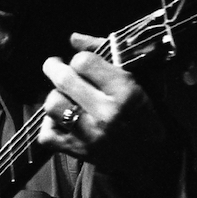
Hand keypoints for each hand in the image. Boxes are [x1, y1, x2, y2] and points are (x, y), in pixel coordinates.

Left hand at [37, 32, 166, 171]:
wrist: (150, 158)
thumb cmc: (143, 113)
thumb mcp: (136, 80)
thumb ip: (104, 54)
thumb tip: (72, 38)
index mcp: (125, 91)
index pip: (83, 62)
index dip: (79, 59)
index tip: (81, 64)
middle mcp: (107, 114)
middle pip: (63, 80)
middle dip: (54, 67)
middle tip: (55, 66)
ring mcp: (90, 136)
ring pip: (52, 105)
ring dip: (55, 97)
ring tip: (64, 97)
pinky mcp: (78, 153)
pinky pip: (46, 134)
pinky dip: (50, 126)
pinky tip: (61, 121)